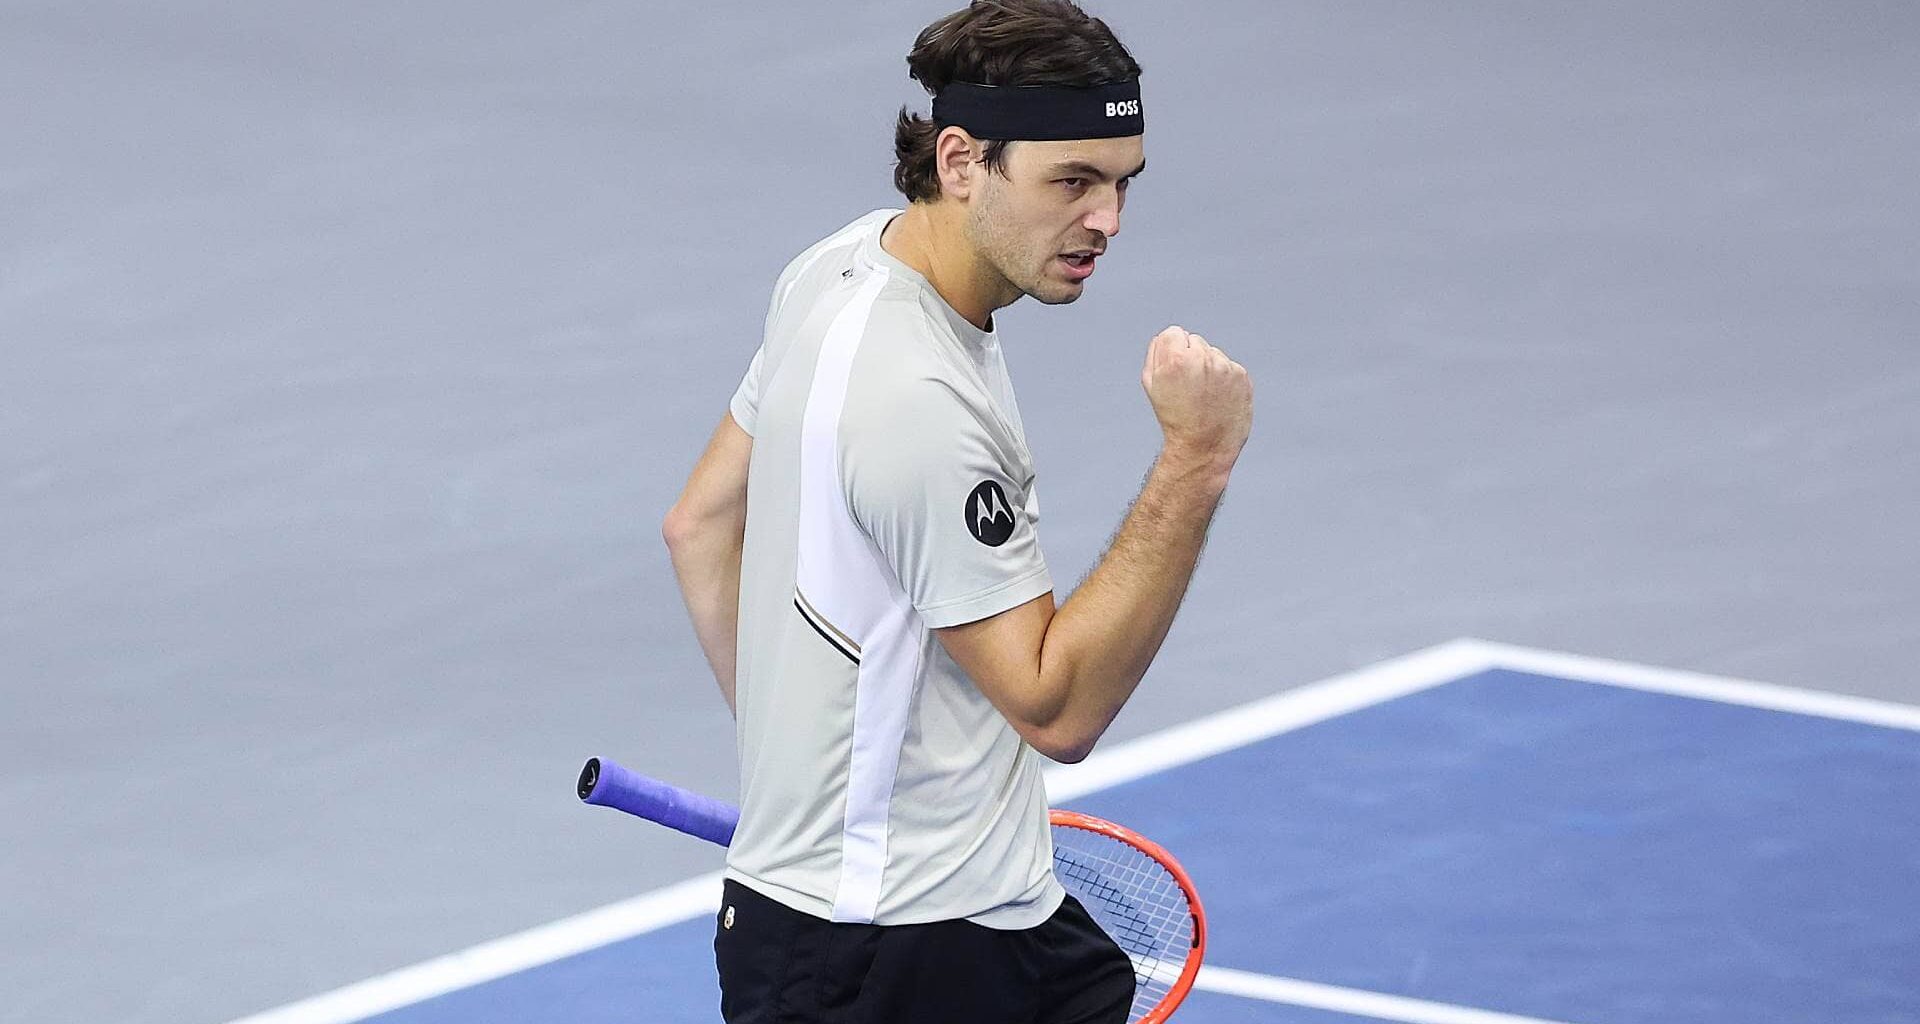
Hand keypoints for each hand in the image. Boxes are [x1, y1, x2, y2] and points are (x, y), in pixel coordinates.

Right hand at [1140, 325, 1252, 468]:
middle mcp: (1203, 360)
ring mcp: (1225, 368)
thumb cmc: (1174, 418)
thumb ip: (1154, 353)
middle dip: (1190, 357)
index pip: (1173, 332)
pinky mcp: (1242, 377)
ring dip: (1208, 367)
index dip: (1170, 350)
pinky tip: (1217, 398)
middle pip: (1194, 340)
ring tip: (1203, 395)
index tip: (1173, 368)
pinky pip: (1229, 367)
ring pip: (1213, 353)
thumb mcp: (1151, 385)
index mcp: (1176, 360)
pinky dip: (1225, 379)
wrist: (1203, 446)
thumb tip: (1165, 337)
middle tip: (1188, 386)